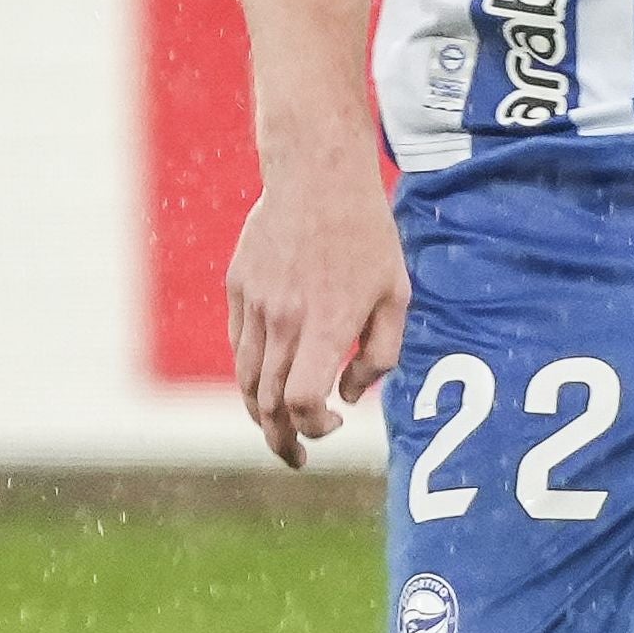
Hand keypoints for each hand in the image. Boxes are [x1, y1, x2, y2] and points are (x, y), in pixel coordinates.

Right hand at [228, 156, 406, 470]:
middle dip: (280, 440)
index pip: (300, 401)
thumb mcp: (396, 296)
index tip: (332, 420)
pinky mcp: (238, 287)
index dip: (312, 427)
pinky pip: (238, 344)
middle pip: (265, 403)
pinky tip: (269, 378)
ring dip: (258, 414)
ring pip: (245, 379)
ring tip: (275, 429)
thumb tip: (349, 396)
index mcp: (324, 325)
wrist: (316, 175)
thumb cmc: (366, 236)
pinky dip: (250, 372)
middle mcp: (282, 320)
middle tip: (295, 457)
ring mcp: (254, 304)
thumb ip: (380, 356)